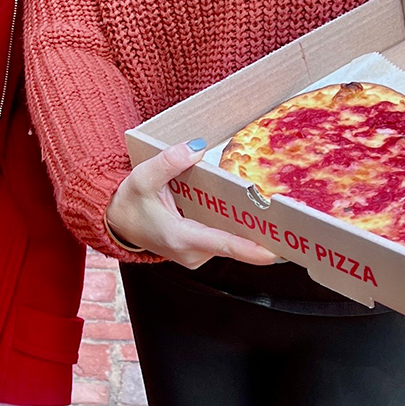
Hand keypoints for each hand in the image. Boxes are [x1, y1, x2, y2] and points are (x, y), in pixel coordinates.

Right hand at [107, 141, 278, 270]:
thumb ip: (168, 162)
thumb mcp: (143, 177)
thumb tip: (195, 149)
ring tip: (273, 213)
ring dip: (248, 229)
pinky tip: (249, 214)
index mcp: (181, 237)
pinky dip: (235, 229)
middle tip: (289, 219)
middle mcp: (192, 253)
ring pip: (230, 243)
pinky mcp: (196, 253)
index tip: (279, 250)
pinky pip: (223, 242)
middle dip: (260, 233)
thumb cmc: (128, 202)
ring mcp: (195, 256)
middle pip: (234, 244)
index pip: (226, 245)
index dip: (254, 250)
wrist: (116, 222)